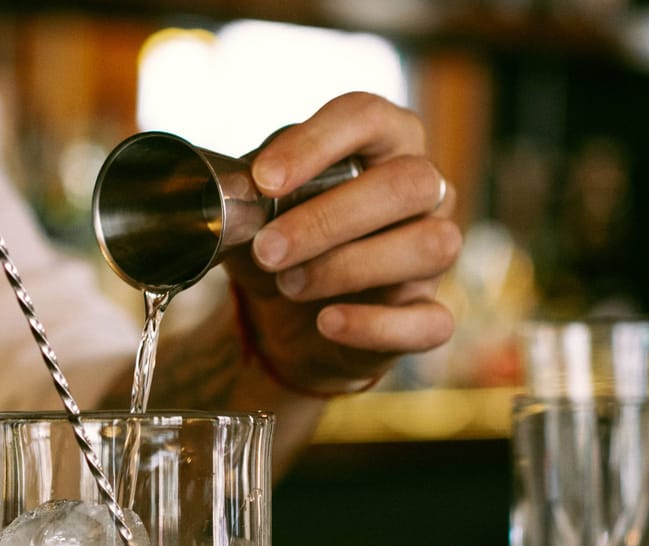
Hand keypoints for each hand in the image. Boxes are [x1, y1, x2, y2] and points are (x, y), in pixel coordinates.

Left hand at [231, 92, 459, 393]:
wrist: (287, 317)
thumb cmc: (281, 238)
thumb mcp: (254, 207)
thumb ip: (241, 189)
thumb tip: (216, 191)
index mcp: (382, 141)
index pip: (364, 117)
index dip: (316, 144)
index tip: (264, 180)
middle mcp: (424, 188)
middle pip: (407, 184)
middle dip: (330, 218)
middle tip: (269, 249)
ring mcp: (433, 250)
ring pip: (430, 246)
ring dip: (349, 266)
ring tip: (289, 284)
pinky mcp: (427, 312)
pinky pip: (431, 321)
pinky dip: (376, 325)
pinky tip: (328, 322)